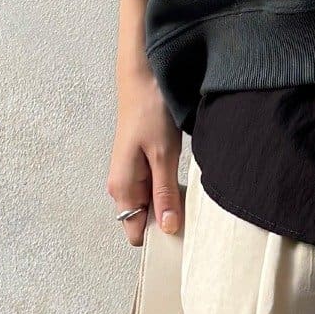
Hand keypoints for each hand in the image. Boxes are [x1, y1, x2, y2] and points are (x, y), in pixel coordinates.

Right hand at [109, 0, 182, 247]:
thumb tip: (168, 229)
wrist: (144, 76)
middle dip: (166, 224)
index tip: (182, 237)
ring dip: (171, 207)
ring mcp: (133, 175)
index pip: (135, 232)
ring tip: (192, 203)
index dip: (157, 238)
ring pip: (152, 206)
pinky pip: (157, 191)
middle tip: (193, 220)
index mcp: (122, 187)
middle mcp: (123, 185)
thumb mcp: (162, 156)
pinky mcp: (144, 165)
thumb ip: (165, 194)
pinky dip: (171, 193)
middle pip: (144, 221)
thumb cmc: (149, 112)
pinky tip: (187, 187)